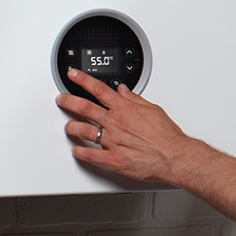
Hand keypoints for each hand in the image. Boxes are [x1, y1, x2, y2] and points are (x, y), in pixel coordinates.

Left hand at [55, 70, 187, 183]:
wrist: (174, 156)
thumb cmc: (167, 136)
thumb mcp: (153, 110)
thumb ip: (135, 99)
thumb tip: (124, 90)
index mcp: (125, 109)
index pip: (99, 89)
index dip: (83, 80)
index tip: (73, 75)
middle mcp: (115, 123)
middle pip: (85, 108)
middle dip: (68, 101)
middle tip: (61, 99)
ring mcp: (112, 141)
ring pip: (83, 130)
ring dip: (71, 126)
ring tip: (67, 126)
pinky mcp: (113, 159)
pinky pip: (90, 155)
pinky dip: (79, 152)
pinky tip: (75, 150)